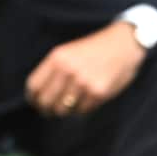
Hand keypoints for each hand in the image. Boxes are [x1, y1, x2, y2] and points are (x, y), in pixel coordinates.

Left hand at [26, 22, 144, 116]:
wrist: (123, 44)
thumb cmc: (93, 50)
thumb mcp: (68, 52)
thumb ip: (53, 71)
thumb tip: (38, 96)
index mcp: (57, 58)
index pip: (34, 86)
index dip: (32, 98)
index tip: (35, 102)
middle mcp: (68, 70)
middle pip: (46, 101)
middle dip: (46, 109)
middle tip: (49, 111)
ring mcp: (83, 82)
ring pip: (63, 109)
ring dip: (65, 109)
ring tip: (71, 102)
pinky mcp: (98, 93)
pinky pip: (81, 110)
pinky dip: (82, 108)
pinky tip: (87, 97)